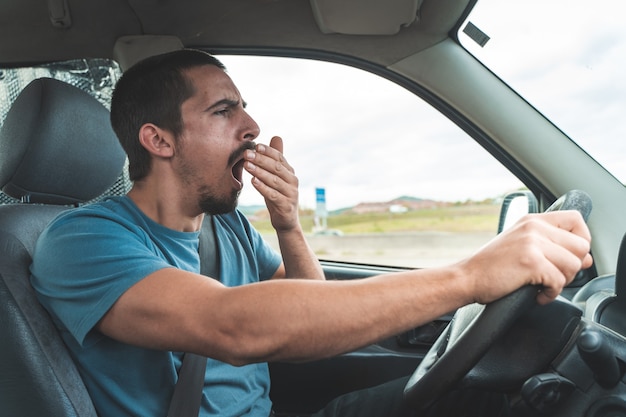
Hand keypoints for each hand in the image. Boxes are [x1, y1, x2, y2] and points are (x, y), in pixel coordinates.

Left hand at [243, 136, 299, 231]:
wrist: (286, 221)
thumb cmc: (278, 195)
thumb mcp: (277, 176)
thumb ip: (276, 158)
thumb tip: (276, 136)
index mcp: (289, 172)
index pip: (279, 158)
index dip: (268, 151)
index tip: (256, 146)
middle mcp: (292, 181)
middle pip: (276, 167)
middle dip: (261, 159)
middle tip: (246, 154)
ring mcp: (291, 193)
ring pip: (274, 180)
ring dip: (260, 172)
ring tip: (247, 165)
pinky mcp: (286, 206)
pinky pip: (273, 195)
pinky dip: (263, 188)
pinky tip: (253, 182)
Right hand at [459, 210, 591, 304]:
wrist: (467, 278)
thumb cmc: (491, 266)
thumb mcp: (521, 246)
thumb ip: (552, 247)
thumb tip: (587, 259)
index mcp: (532, 220)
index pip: (576, 220)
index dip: (581, 240)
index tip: (571, 256)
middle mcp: (533, 227)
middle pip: (581, 246)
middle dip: (572, 267)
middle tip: (553, 276)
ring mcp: (532, 243)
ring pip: (573, 265)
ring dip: (561, 281)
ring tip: (542, 286)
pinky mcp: (530, 262)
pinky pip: (559, 281)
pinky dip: (551, 294)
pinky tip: (537, 294)